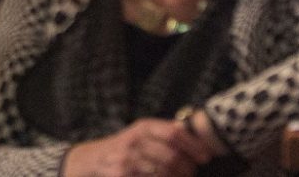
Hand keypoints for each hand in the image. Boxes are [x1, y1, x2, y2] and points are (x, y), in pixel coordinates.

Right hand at [63, 119, 210, 176]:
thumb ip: (164, 133)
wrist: (92, 159)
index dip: (193, 145)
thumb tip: (194, 136)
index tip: (206, 156)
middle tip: (192, 173)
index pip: (174, 133)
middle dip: (187, 168)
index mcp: (144, 127)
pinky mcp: (122, 174)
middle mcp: (136, 140)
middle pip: (171, 155)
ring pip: (163, 171)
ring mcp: (128, 159)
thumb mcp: (141, 134)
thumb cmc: (124, 147)